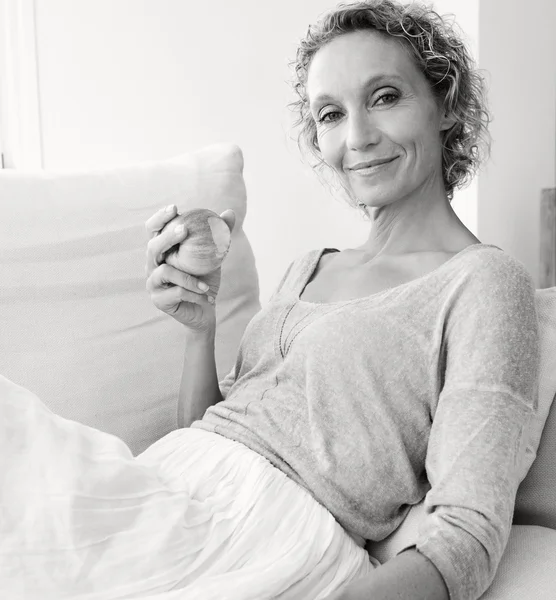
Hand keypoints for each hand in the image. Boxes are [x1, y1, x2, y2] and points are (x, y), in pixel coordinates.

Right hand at [145, 205, 234, 333]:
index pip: (153, 229)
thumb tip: (230, 212)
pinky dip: (194, 293)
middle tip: (184, 230)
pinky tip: (206, 295)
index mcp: (162, 251)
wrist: (205, 309)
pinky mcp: (158, 300)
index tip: (175, 208)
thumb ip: (220, 235)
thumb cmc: (206, 279)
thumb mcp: (214, 256)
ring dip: (188, 277)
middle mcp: (152, 265)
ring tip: (206, 283)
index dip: (160, 218)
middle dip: (167, 237)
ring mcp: (152, 283)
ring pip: (165, 271)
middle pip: (152, 247)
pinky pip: (175, 292)